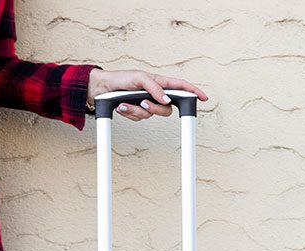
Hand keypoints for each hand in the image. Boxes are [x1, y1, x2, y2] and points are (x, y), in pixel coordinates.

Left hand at [86, 68, 207, 121]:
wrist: (101, 89)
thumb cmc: (120, 78)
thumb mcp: (139, 78)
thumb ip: (154, 88)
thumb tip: (166, 100)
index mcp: (159, 82)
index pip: (180, 87)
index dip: (192, 92)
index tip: (202, 98)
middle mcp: (155, 94)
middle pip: (166, 109)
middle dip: (154, 109)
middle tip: (143, 104)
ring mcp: (146, 104)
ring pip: (150, 116)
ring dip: (135, 110)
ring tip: (124, 102)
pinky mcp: (136, 112)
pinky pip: (138, 119)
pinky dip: (129, 113)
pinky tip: (121, 106)